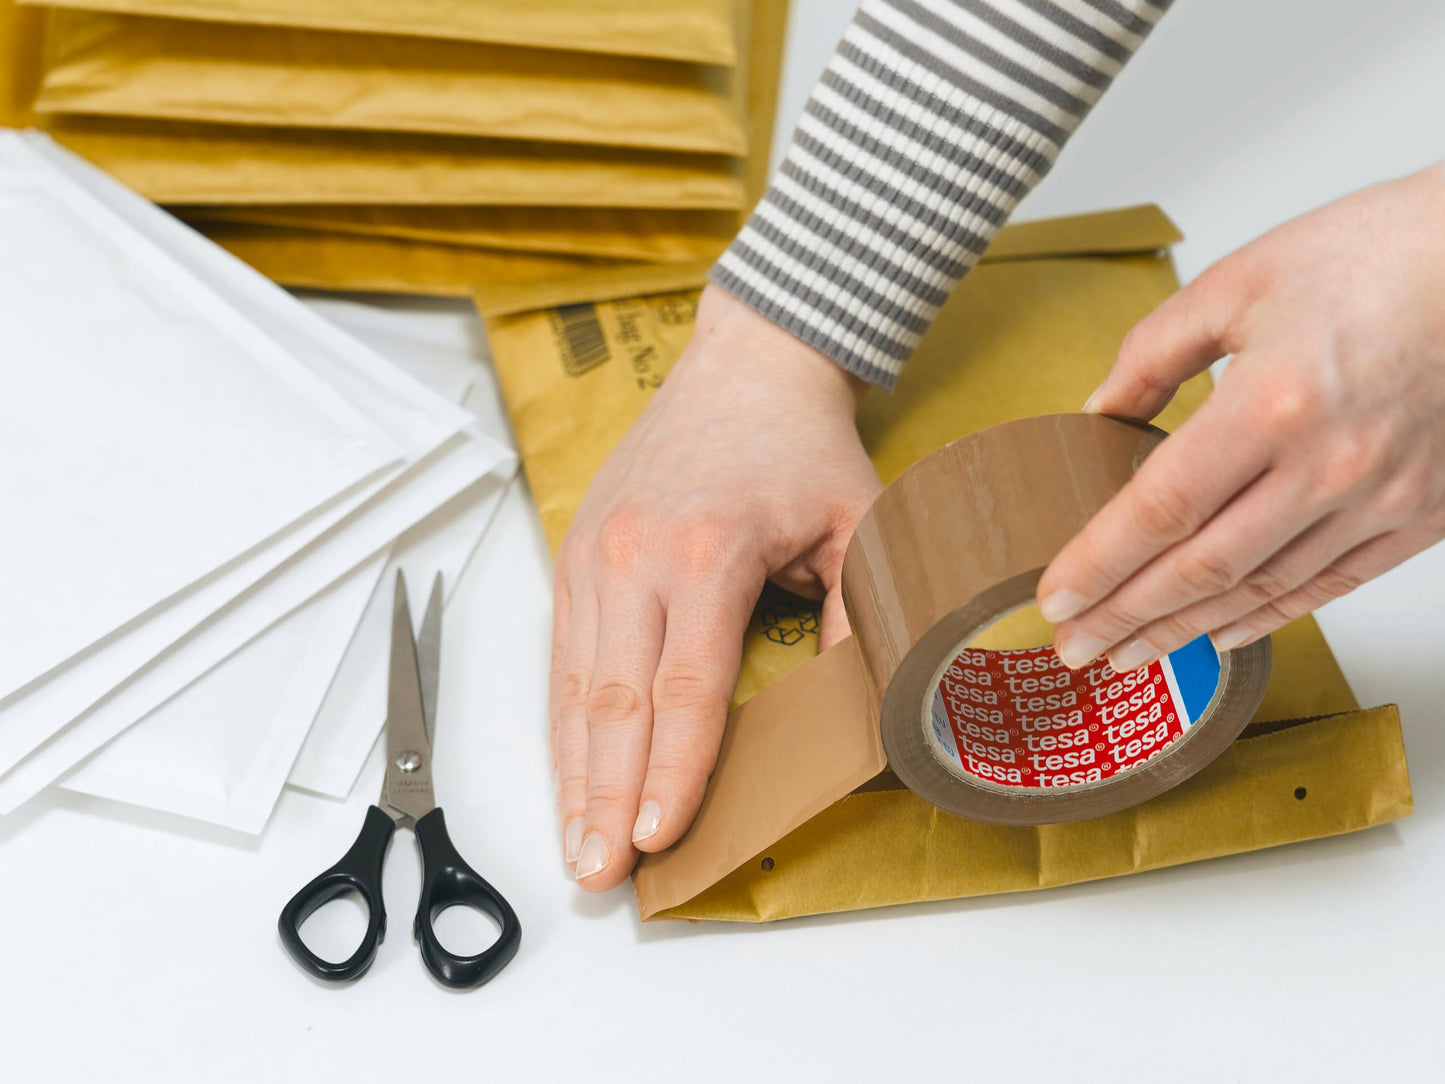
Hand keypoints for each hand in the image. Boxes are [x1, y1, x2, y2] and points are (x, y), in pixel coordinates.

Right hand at [551, 285, 879, 890]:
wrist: (744, 366)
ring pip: (573, 688)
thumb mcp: (861, 524)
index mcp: (707, 550)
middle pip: (614, 701)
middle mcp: (634, 556)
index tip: (656, 837)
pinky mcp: (573, 556)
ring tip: (574, 846)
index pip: (684, 686)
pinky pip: (561, 658)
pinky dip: (562, 726)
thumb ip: (859, 617)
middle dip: (606, 796)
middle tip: (599, 874)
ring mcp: (593, 556)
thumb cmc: (801, 448)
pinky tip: (568, 775)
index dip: (672, 770)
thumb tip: (854, 710)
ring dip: (573, 774)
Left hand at [1037, 164, 1444, 673]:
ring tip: (1129, 651)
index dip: (1100, 564)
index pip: (1160, 510)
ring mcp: (1382, 498)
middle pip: (1201, 568)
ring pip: (1261, 589)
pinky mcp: (1423, 514)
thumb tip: (1100, 413)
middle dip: (1125, 616)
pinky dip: (1268, 617)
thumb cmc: (1377, 255)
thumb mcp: (1239, 282)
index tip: (1057, 597)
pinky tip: (1219, 634)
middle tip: (1075, 646)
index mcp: (1274, 402)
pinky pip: (1330, 586)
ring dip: (1186, 629)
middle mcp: (1331, 465)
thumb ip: (1154, 354)